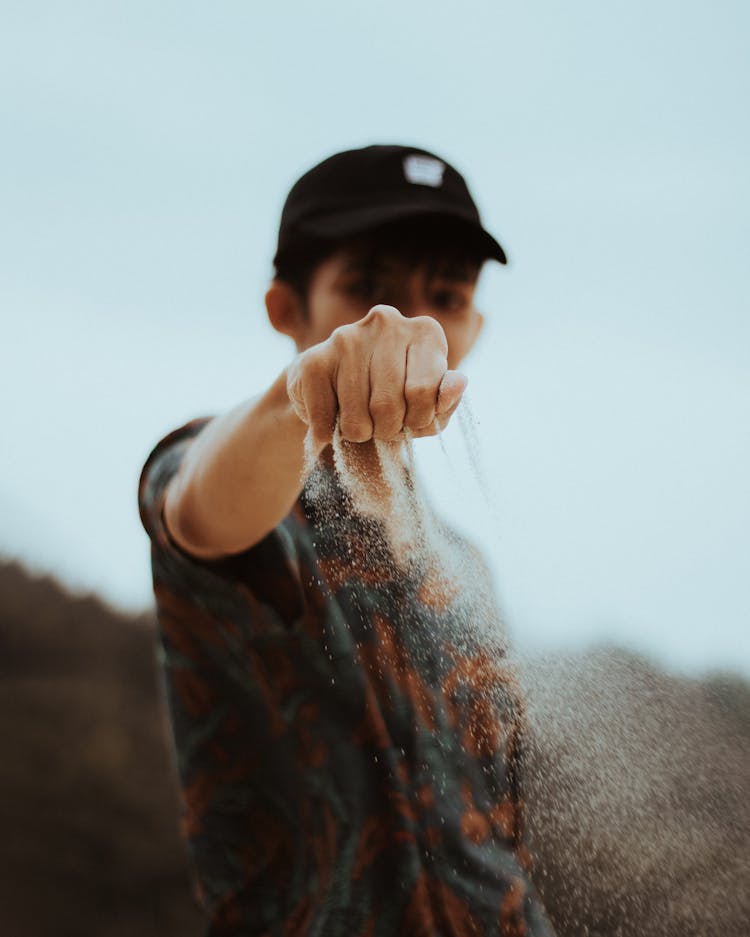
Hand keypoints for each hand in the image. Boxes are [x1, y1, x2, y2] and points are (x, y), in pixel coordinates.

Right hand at [286, 304, 466, 447]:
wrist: (336, 393)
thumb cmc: (393, 401)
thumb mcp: (428, 407)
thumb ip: (445, 400)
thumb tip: (458, 382)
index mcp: (425, 331)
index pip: (423, 393)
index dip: (417, 421)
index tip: (412, 419)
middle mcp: (387, 322)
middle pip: (388, 407)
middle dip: (386, 430)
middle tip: (382, 423)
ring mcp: (347, 336)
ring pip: (356, 419)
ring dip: (358, 433)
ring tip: (359, 419)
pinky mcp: (313, 358)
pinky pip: (325, 420)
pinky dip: (328, 432)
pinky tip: (332, 415)